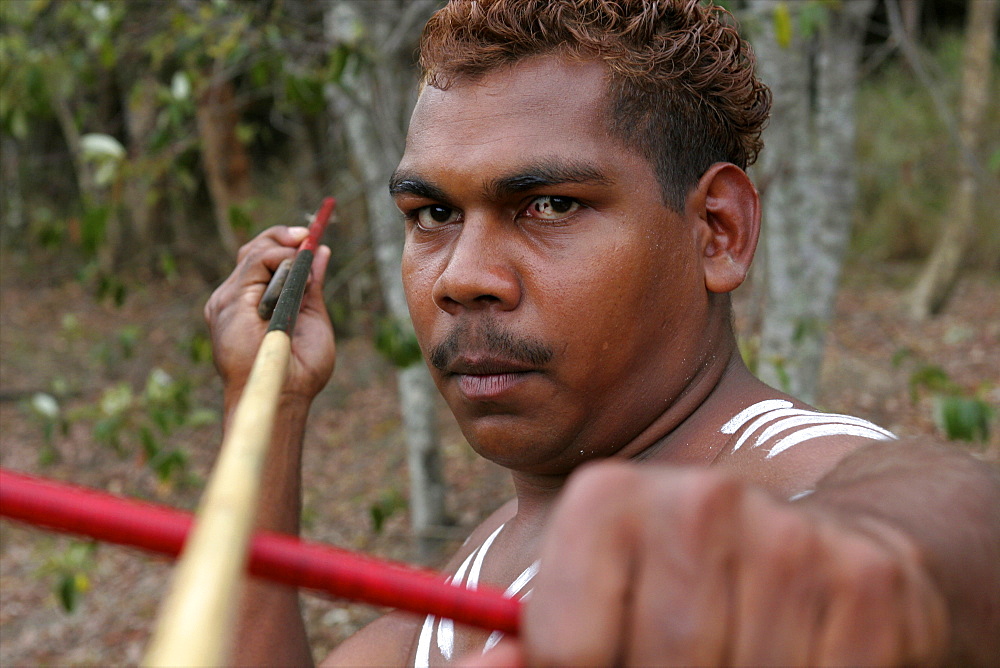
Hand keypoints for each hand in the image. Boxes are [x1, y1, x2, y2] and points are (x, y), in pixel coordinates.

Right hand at [204, 226, 334, 405]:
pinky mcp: (230, 301)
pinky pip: (254, 263)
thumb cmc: (300, 369)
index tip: (311, 237)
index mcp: (254, 304)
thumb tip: (321, 252)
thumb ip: (311, 285)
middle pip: (253, 251)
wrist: (285, 393)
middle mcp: (237, 299)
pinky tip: (294, 262)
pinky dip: (278, 255)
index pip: (262, 261)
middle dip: (282, 237)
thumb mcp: (312, 316)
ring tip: (303, 253)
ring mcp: (230, 300)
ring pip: (253, 253)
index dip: (285, 246)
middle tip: (308, 234)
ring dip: (284, 248)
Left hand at [466, 462, 948, 665]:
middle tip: (687, 654)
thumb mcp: (597, 598)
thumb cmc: (687, 584)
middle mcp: (696, 499)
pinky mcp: (866, 580)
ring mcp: (787, 536)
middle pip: (655, 667)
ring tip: (740, 650)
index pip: (566, 646)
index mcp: (609, 498)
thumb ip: (538, 642)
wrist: (832, 539)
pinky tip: (799, 650)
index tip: (612, 657)